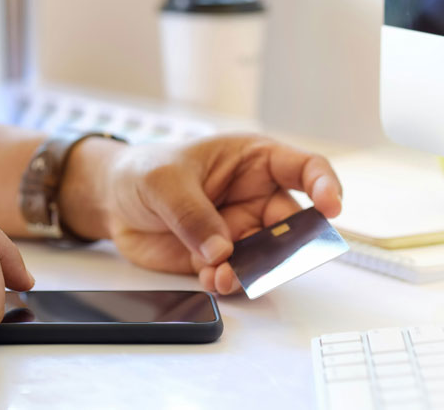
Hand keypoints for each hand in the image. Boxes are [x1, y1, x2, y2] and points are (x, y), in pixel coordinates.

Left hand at [60, 134, 341, 294]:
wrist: (112, 202)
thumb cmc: (143, 171)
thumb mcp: (164, 180)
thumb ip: (193, 212)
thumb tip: (222, 250)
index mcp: (253, 161)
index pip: (305, 168)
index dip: (325, 185)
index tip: (331, 207)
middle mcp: (255, 197)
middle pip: (294, 223)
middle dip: (289, 245)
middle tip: (271, 259)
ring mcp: (240, 229)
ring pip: (268, 256)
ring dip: (255, 270)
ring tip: (223, 275)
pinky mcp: (221, 257)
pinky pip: (237, 274)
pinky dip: (228, 281)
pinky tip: (210, 278)